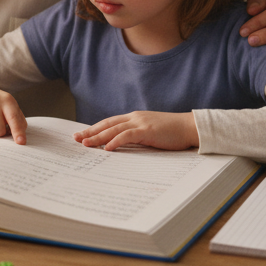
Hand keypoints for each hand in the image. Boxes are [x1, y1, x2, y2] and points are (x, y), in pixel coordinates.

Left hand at [74, 111, 198, 150]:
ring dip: (98, 137)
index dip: (95, 128)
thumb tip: (121, 147)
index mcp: (134, 118)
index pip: (109, 123)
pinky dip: (115, 141)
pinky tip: (106, 148)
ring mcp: (140, 123)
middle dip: (90, 131)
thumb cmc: (172, 133)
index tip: (82, 135)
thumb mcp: (150, 133)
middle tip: (75, 139)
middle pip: (107, 124)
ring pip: (113, 129)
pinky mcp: (147, 130)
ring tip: (85, 144)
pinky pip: (127, 135)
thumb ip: (136, 137)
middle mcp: (134, 118)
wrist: (189, 127)